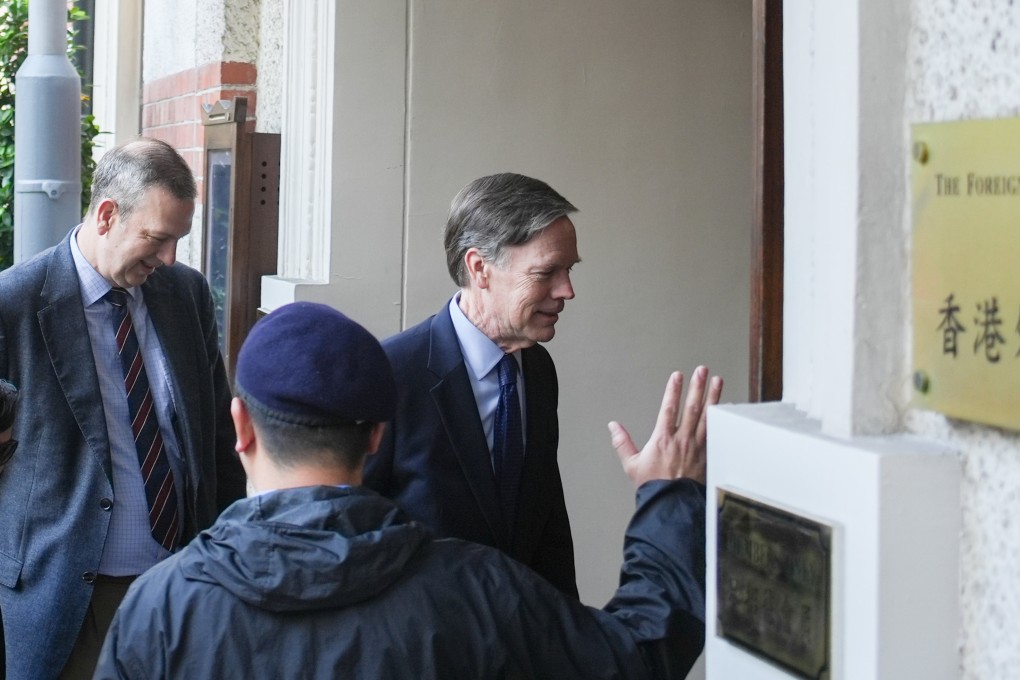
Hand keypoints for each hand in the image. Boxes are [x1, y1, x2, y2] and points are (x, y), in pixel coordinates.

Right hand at [608, 366, 722, 486]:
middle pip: (691, 408)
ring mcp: (697, 448)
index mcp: (663, 440)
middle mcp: (682, 441)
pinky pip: (715, 433)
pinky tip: (725, 409)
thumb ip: (622, 443)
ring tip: (717, 381)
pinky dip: (720, 419)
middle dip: (697, 387)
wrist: (671, 505)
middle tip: (702, 371)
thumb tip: (613, 427)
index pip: (669, 408)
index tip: (677, 376)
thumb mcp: (632, 465)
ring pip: (707, 417)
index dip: (673, 390)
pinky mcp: (707, 456)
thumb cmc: (653, 487)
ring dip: (712, 397)